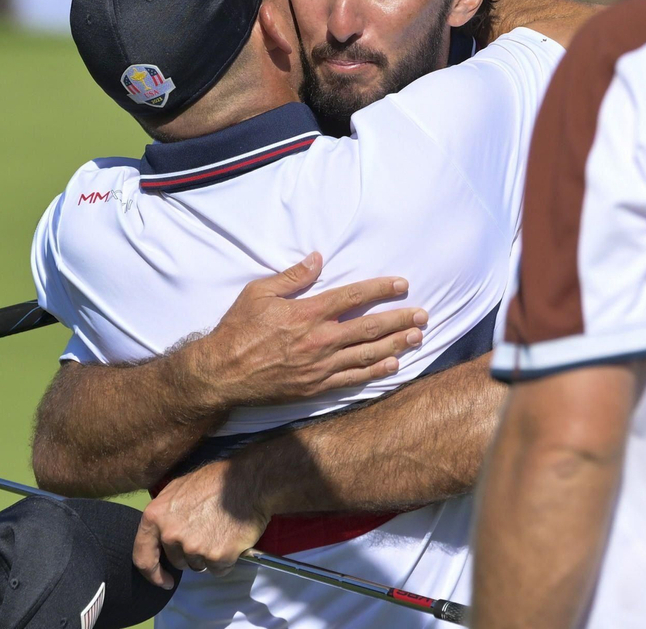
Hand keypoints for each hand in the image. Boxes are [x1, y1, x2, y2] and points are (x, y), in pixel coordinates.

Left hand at [134, 460, 265, 587]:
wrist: (250, 481)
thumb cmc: (217, 480)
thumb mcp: (179, 487)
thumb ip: (164, 512)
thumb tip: (161, 531)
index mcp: (156, 516)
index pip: (143, 556)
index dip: (152, 572)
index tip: (163, 580)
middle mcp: (170, 534)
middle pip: (177, 561)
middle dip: (191, 554)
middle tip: (208, 533)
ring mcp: (194, 547)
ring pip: (199, 565)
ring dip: (209, 556)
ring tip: (222, 532)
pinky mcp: (217, 556)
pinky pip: (219, 569)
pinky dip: (227, 559)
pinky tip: (233, 540)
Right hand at [185, 253, 427, 407]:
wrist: (221, 374)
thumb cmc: (238, 329)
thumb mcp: (259, 293)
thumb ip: (293, 277)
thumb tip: (318, 258)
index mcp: (308, 313)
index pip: (354, 296)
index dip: (381, 289)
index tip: (402, 285)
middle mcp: (320, 339)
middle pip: (370, 326)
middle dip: (400, 319)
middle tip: (424, 314)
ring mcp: (320, 366)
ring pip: (368, 353)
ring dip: (396, 344)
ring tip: (418, 336)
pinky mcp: (316, 386)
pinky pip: (353, 378)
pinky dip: (376, 371)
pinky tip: (393, 365)